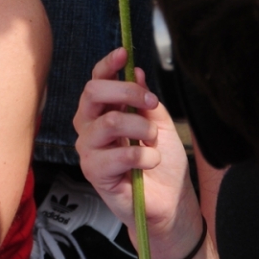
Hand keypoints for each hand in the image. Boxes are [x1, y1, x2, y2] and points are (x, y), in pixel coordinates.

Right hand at [73, 48, 202, 258]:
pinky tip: (149, 162)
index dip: (107, 65)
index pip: (97, 80)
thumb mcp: (159, 123)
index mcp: (103, 111)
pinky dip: (144, 155)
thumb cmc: (161, 164)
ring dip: (141, 129)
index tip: (123, 54)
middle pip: (93, 92)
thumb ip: (145, 100)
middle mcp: (90, 126)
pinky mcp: (94, 171)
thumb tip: (137, 72)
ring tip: (153, 141)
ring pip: (110, 122)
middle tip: (151, 103)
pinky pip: (119, 154)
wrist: (169, 204)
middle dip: (127, 92)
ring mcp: (89, 148)